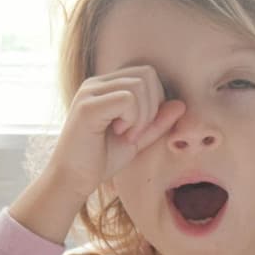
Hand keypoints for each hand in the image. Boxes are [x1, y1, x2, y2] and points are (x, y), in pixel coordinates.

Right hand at [49, 65, 186, 194]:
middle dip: (152, 106)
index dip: (155, 101)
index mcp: (106, 86)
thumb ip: (157, 122)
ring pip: (139, 86)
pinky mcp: (87, 106)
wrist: (73, 180)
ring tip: (126, 134)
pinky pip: (128, 99)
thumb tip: (181, 104)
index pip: (147, 74)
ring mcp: (90, 92)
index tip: (140, 128)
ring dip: (143, 116)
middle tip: (135, 132)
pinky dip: (133, 120)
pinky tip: (119, 133)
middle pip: (147, 74)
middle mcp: (96, 83)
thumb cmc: (100, 160)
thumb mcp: (137, 139)